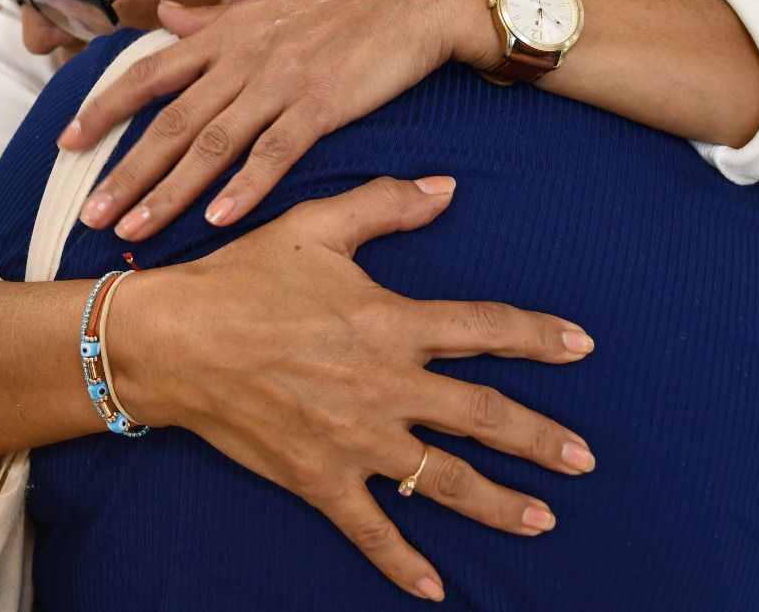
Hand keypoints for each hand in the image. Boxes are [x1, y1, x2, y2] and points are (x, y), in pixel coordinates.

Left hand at [62, 0, 506, 240]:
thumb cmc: (344, 1)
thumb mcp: (268, 3)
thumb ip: (212, 19)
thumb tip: (165, 18)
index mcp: (225, 34)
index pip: (148, 74)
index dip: (103, 109)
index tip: (66, 142)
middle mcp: (241, 58)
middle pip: (169, 122)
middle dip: (125, 171)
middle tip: (89, 215)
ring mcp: (280, 81)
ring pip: (211, 145)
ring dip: (169, 192)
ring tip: (134, 230)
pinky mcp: (323, 104)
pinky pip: (275, 152)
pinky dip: (245, 187)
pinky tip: (218, 220)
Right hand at [111, 178, 595, 602]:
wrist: (173, 341)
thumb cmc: (241, 277)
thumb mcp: (315, 226)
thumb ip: (384, 203)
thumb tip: (446, 187)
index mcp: (391, 322)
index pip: (486, 330)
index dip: (538, 337)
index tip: (581, 345)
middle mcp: (386, 385)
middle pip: (483, 417)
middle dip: (540, 438)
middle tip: (585, 457)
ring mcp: (356, 439)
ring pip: (444, 479)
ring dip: (499, 502)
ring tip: (543, 519)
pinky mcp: (319, 477)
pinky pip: (371, 528)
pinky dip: (403, 562)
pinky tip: (434, 587)